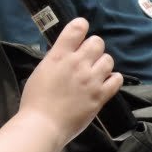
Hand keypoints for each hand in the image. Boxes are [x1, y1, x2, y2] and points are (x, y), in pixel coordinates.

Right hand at [20, 18, 122, 145]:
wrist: (43, 125)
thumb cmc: (34, 99)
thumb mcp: (41, 71)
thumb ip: (56, 59)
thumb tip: (66, 54)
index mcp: (59, 56)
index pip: (77, 28)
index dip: (81, 26)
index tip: (80, 32)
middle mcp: (78, 64)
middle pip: (97, 42)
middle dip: (93, 47)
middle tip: (86, 58)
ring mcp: (92, 80)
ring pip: (108, 59)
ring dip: (102, 63)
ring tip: (95, 72)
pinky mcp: (101, 96)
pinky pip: (117, 79)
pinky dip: (112, 78)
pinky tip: (104, 82)